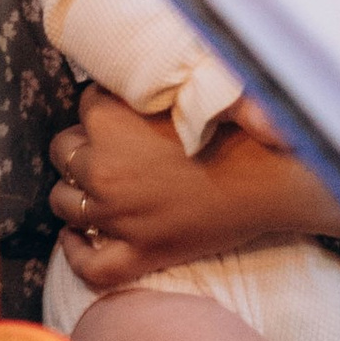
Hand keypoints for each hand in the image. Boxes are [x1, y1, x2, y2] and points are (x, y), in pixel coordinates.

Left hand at [49, 88, 339, 295]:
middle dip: (84, 148)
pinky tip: (77, 238)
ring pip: (64, 203)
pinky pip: (88, 264)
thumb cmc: (238, 127)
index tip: (128, 114)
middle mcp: (103, 168)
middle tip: (113, 150)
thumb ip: (149, 81)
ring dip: (76, 192)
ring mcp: (117, 216)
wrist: (274, 177)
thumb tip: (127, 77)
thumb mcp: (186, 88)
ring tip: (97, 188)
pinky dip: (75, 252)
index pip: (86, 106)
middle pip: (65, 151)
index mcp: (109, 120)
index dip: (107, 109)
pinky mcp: (139, 254)